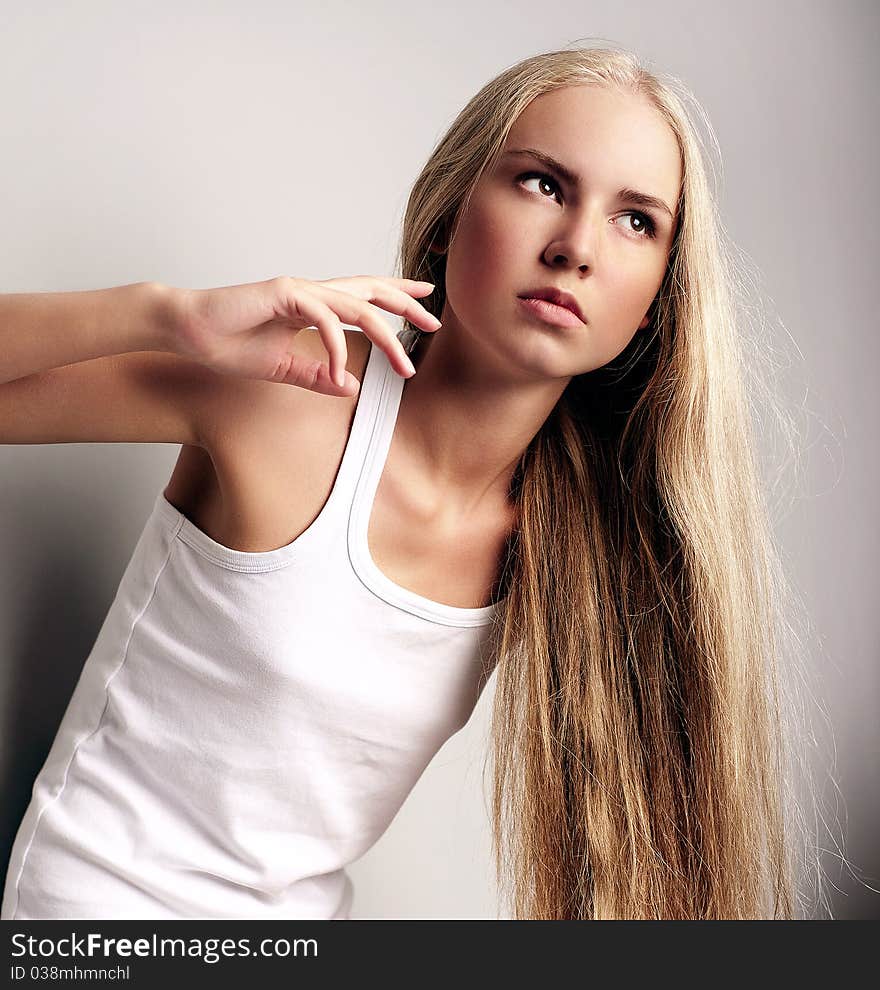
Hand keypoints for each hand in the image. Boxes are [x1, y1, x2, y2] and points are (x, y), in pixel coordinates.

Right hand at [167, 274, 440, 394]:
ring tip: (403, 364)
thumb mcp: (283, 368)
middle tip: (435, 320)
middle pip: (371, 291)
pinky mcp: (283, 293)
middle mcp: (312, 291)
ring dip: (385, 336)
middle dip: (406, 304)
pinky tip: (339, 370)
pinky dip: (336, 346)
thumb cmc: (229, 344)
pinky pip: (324, 318)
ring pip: (357, 305)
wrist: (189, 331)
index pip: (365, 296)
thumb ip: (317, 375)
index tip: (425, 303)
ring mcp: (299, 289)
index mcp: (313, 304)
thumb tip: (351, 386)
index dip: (396, 295)